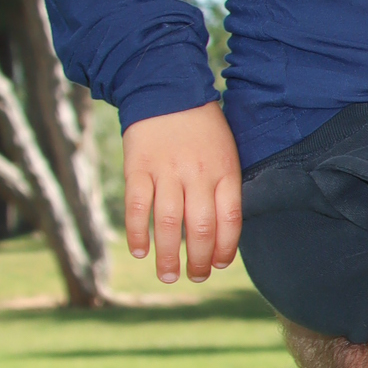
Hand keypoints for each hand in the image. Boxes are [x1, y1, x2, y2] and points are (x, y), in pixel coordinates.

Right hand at [121, 102, 241, 283]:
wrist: (167, 90)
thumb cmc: (202, 128)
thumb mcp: (226, 152)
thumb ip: (224, 187)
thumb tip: (220, 234)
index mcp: (224, 171)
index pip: (230, 219)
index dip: (225, 248)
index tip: (219, 264)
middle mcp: (197, 174)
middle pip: (200, 228)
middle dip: (198, 260)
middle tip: (196, 277)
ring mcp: (166, 171)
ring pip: (168, 223)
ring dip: (168, 256)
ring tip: (169, 275)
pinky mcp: (138, 168)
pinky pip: (138, 207)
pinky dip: (137, 233)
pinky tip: (139, 251)